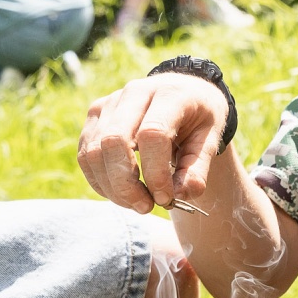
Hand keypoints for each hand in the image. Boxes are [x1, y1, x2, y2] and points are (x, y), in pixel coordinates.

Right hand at [76, 74, 230, 211]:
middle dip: (126, 185)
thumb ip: (197, 169)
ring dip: (112, 187)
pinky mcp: (95, 115)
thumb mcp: (211, 139)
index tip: (166, 198)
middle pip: (114, 141)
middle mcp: (134, 93)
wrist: (182, 90)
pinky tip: (121, 192)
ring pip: (94, 152)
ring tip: (137, 202)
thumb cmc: (197, 117)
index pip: (152, 134)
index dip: (156, 173)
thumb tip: (180, 195)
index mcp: (169, 95)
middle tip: (147, 206)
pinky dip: (99, 181)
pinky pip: (86, 155)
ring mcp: (109, 103)